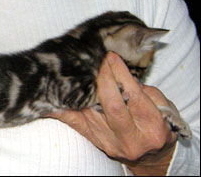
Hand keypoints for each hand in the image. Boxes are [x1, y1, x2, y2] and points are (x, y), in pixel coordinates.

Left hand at [47, 52, 176, 174]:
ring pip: (91, 111)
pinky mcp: (95, 140)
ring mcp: (110, 142)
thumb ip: (145, 91)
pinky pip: (75, 123)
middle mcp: (130, 138)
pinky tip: (50, 101)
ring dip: (86, 88)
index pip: (133, 95)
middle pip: (110, 105)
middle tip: (99, 61)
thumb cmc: (157, 126)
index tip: (111, 57)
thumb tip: (120, 74)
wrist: (150, 156)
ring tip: (82, 70)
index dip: (121, 73)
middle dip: (103, 78)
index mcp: (152, 127)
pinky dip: (62, 110)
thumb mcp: (163, 108)